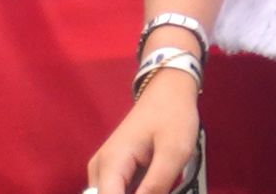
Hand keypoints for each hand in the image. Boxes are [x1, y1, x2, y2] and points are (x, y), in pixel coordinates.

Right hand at [88, 72, 200, 193]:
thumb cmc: (172, 116)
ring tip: (160, 184)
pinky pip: (117, 191)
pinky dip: (135, 193)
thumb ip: (157, 184)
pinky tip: (156, 186)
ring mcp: (105, 167)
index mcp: (113, 162)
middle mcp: (101, 166)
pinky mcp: (114, 169)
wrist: (168, 93)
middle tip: (161, 187)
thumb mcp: (174, 152)